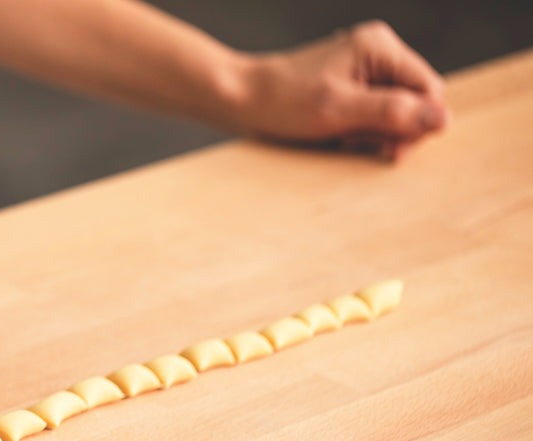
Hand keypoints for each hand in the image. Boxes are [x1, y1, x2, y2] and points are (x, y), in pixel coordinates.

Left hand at [236, 20, 448, 158]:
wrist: (242, 100)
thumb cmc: (283, 101)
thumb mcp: (338, 111)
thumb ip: (392, 114)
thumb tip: (443, 120)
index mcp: (380, 47)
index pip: (429, 90)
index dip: (416, 124)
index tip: (388, 147)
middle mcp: (378, 51)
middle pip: (415, 101)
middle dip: (392, 130)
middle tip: (356, 142)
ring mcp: (366, 68)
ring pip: (395, 112)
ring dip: (374, 133)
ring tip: (342, 138)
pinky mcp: (353, 85)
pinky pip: (375, 114)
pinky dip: (361, 131)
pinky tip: (340, 137)